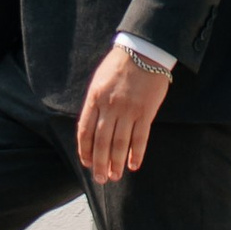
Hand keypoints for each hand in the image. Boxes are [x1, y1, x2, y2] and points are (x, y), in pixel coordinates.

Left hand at [75, 41, 171, 183]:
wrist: (143, 50)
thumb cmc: (119, 66)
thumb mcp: (99, 81)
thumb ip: (94, 104)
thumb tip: (90, 129)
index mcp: (95, 98)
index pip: (85, 131)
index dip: (85, 151)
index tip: (86, 164)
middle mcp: (110, 106)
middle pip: (101, 142)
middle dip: (100, 163)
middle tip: (101, 179)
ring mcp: (128, 110)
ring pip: (120, 144)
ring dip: (117, 163)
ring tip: (115, 176)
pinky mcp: (146, 112)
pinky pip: (140, 138)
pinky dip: (136, 154)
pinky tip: (134, 165)